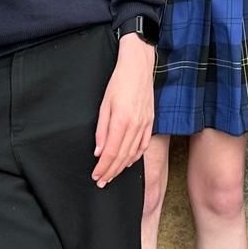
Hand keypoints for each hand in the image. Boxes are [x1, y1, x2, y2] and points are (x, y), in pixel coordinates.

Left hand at [92, 33, 155, 186]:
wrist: (139, 67)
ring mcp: (145, 124)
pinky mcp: (151, 121)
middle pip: (122, 156)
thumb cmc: (119, 82)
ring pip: (133, 153)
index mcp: (122, 121)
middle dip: (111, 171)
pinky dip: (136, 156)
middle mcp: (136, 125)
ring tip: (112, 175)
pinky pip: (144, 145)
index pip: (111, 152)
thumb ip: (102, 130)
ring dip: (122, 167)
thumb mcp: (104, 104)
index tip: (96, 176)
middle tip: (102, 181)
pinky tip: (129, 161)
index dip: (103, 167)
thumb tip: (98, 151)